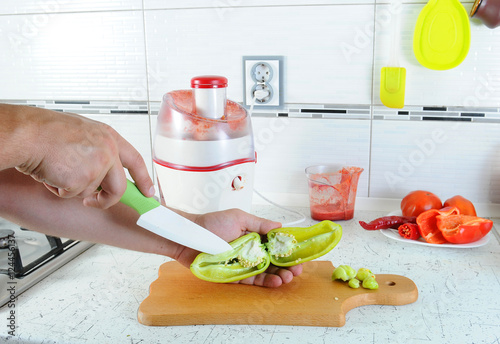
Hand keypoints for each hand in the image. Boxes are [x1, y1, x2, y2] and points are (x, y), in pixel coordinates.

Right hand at [14, 106, 153, 208]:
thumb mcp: (83, 134)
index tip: (148, 191)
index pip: (135, 160)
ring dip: (72, 188)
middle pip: (119, 187)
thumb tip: (102, 171)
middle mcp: (108, 150)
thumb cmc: (47, 131)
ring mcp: (98, 165)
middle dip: (106, 200)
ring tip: (58, 169)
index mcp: (108, 137)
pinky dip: (58, 188)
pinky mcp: (84, 179)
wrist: (28, 133)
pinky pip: (72, 194)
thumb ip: (97, 150)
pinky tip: (51, 171)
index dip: (143, 178)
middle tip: (94, 202)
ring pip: (90, 192)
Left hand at [175, 208, 302, 287]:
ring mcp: (243, 264)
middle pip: (274, 260)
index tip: (300, 255)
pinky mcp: (235, 276)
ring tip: (289, 277)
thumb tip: (279, 226)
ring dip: (279, 275)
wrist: (190, 238)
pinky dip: (265, 282)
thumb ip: (259, 224)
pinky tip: (276, 282)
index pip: (276, 244)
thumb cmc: (211, 224)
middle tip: (297, 270)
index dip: (289, 250)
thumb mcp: (238, 218)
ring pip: (266, 272)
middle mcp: (250, 250)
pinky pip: (252, 281)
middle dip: (288, 266)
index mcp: (253, 235)